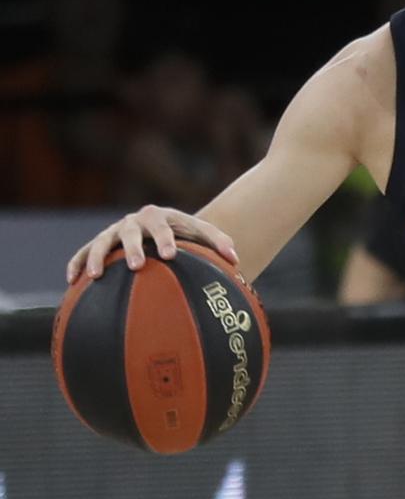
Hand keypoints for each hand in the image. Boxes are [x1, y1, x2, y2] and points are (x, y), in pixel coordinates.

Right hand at [66, 205, 238, 282]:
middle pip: (130, 231)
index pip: (164, 226)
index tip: (171, 254)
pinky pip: (83, 253)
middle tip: (137, 265)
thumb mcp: (202, 235)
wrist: (161, 228)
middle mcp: (135, 222)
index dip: (166, 239)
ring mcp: (114, 232)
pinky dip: (77, 263)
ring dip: (99, 256)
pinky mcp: (99, 244)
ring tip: (97, 276)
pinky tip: (72, 281)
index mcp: (161, 218)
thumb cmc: (185, 235)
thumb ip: (220, 244)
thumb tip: (237, 260)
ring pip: (102, 242)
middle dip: (133, 247)